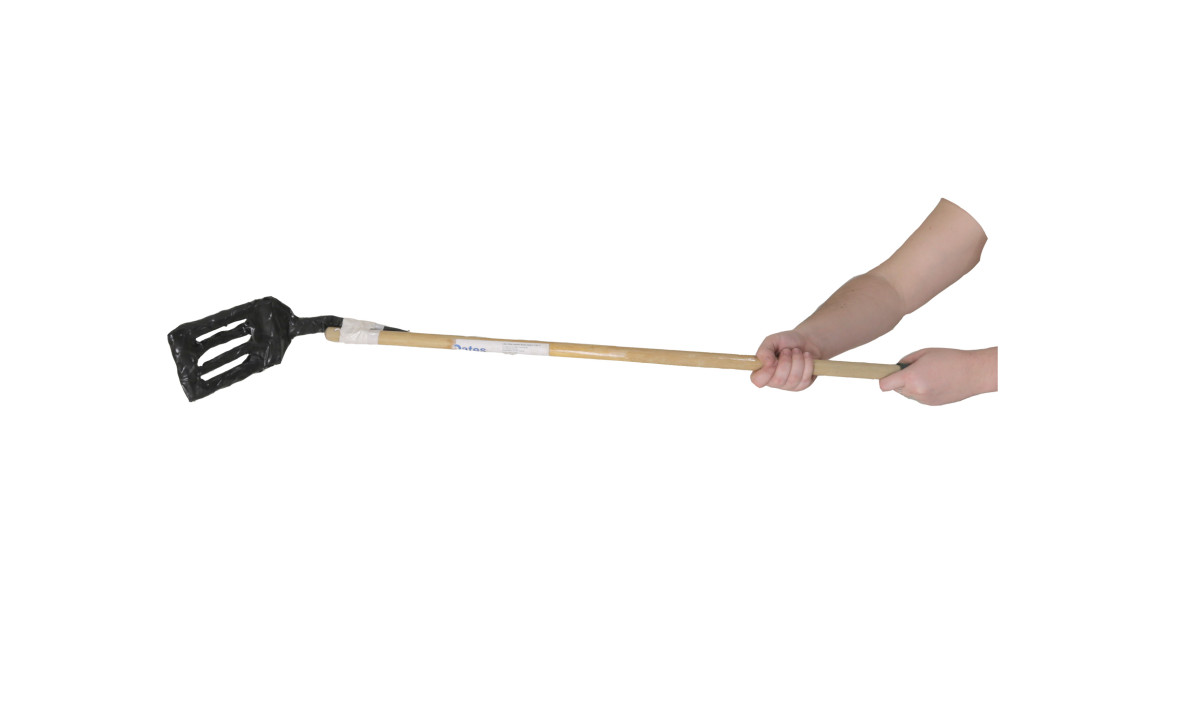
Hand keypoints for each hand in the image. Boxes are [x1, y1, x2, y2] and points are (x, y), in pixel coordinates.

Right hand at [750, 330, 821, 390]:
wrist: (806, 342)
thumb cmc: (786, 341)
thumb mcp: (772, 340)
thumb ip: (764, 351)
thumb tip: (767, 364)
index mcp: (762, 371)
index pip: (758, 381)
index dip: (766, 372)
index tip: (774, 360)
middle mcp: (773, 381)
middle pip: (778, 380)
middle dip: (786, 361)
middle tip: (788, 350)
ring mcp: (788, 385)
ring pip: (794, 378)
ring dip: (797, 360)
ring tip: (797, 351)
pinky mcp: (801, 385)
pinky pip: (805, 378)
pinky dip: (807, 363)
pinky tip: (806, 356)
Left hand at [879, 347, 997, 404]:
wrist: (975, 373)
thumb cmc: (951, 359)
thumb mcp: (924, 353)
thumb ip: (905, 361)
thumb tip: (895, 369)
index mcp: (912, 378)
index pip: (884, 385)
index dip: (883, 378)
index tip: (886, 373)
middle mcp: (916, 392)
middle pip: (895, 388)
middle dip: (900, 379)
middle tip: (913, 368)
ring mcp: (924, 400)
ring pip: (907, 393)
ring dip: (911, 385)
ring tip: (928, 374)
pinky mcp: (932, 404)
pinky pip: (918, 396)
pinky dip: (921, 389)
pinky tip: (935, 381)